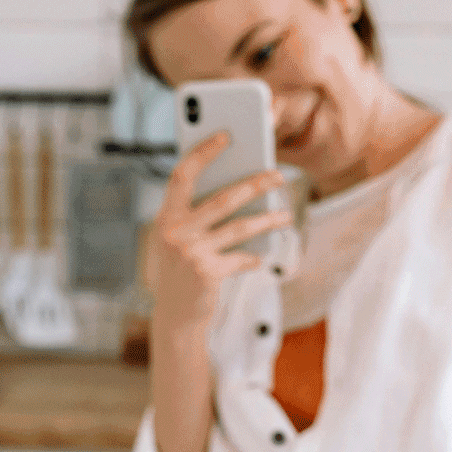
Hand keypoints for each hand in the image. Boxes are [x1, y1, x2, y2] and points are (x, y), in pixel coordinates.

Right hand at [145, 132, 290, 331]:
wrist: (174, 316)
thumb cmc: (179, 270)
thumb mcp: (177, 238)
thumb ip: (194, 214)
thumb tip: (237, 186)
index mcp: (165, 217)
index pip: (182, 175)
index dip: (203, 153)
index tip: (226, 135)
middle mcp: (175, 232)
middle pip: (222, 198)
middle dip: (254, 183)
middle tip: (279, 175)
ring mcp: (191, 253)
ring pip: (239, 227)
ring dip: (267, 219)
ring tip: (285, 214)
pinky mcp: (208, 273)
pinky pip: (241, 258)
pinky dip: (253, 258)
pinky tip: (261, 258)